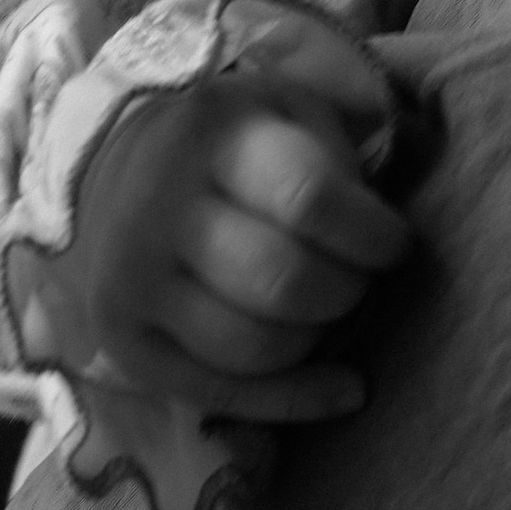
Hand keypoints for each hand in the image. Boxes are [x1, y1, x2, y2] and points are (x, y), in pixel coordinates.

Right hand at [20, 16, 415, 426]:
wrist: (116, 168)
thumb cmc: (231, 140)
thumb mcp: (285, 111)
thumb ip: (337, 159)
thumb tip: (391, 246)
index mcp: (210, 134)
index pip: (309, 199)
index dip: (372, 235)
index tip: (394, 244)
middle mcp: (156, 207)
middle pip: (284, 283)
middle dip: (347, 291)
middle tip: (360, 280)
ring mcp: (128, 281)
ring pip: (255, 347)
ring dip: (319, 339)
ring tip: (331, 310)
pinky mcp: (120, 342)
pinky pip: (221, 395)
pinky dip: (295, 398)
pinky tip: (341, 386)